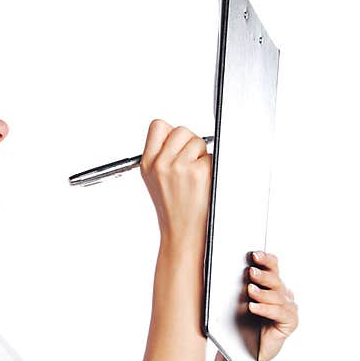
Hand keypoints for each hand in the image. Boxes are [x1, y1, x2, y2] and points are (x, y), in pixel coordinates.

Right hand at [139, 119, 211, 246]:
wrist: (181, 234)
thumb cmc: (173, 209)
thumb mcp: (155, 180)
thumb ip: (161, 156)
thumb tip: (178, 135)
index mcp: (148, 164)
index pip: (158, 126)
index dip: (171, 133)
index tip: (177, 145)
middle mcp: (160, 164)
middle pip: (181, 130)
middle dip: (190, 143)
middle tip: (190, 165)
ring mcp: (179, 168)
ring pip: (197, 141)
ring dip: (202, 155)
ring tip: (196, 176)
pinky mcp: (198, 173)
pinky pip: (210, 156)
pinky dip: (211, 167)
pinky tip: (204, 183)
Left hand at [246, 251, 298, 360]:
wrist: (247, 350)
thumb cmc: (243, 323)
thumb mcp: (241, 301)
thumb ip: (241, 286)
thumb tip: (228, 270)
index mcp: (273, 284)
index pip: (273, 267)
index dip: (266, 260)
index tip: (254, 254)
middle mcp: (284, 294)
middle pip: (275, 280)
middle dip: (263, 275)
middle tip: (251, 271)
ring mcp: (289, 308)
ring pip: (277, 296)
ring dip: (262, 293)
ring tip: (250, 290)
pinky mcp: (290, 323)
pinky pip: (278, 313)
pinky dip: (265, 309)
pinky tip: (253, 307)